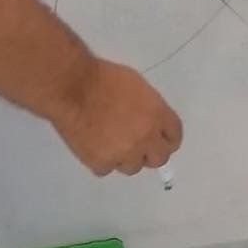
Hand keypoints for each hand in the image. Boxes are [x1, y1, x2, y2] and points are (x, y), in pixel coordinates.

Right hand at [51, 57, 182, 176]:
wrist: (73, 88)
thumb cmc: (104, 78)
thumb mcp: (137, 86)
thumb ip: (149, 108)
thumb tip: (148, 120)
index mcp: (157, 115)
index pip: (174, 136)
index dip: (167, 137)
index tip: (160, 138)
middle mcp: (145, 138)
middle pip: (159, 158)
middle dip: (151, 152)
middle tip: (139, 146)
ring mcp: (124, 153)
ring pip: (133, 167)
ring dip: (126, 158)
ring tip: (111, 142)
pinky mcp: (101, 163)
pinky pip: (107, 169)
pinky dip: (102, 161)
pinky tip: (94, 146)